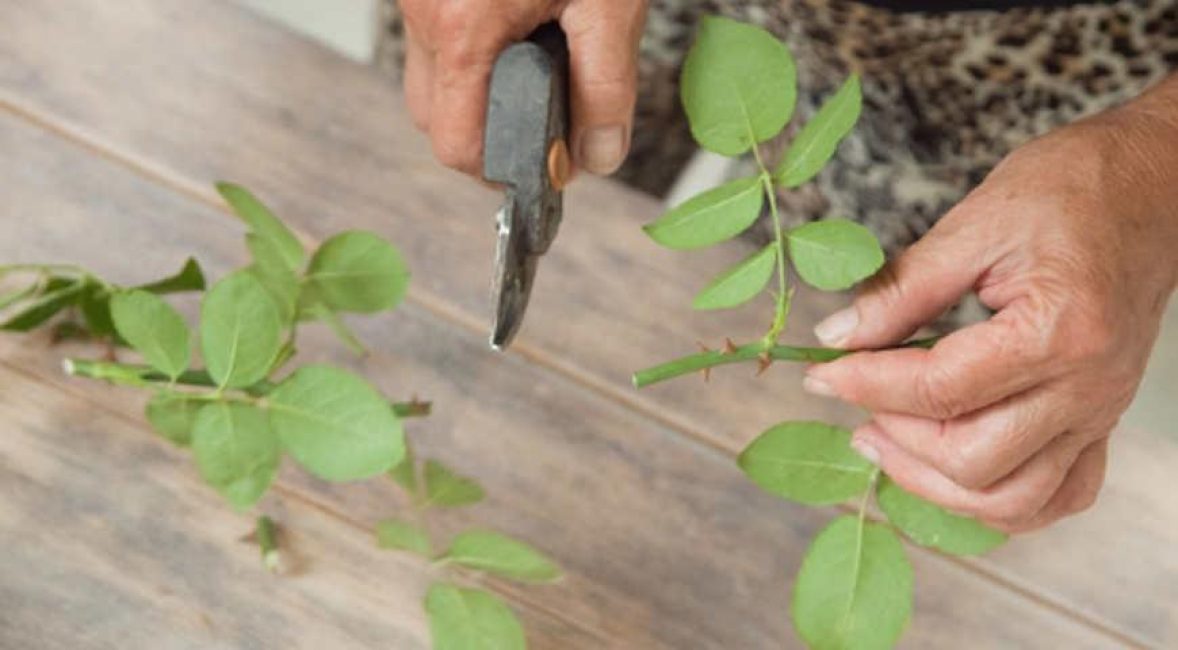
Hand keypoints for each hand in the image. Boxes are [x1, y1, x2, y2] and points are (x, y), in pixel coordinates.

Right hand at [400, 0, 646, 177]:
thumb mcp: (608, 4)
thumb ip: (605, 87)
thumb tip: (596, 158)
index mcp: (464, 29)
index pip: (456, 143)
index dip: (500, 172)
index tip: (543, 169)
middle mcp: (425, 14)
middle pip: (434, 118)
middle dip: (487, 135)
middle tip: (546, 122)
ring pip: (431, 80)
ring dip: (479, 94)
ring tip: (538, 67)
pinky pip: (436, 40)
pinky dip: (473, 54)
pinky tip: (518, 29)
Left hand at [803, 90, 1177, 532]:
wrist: (1154, 187)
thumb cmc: (1070, 190)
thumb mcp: (975, 223)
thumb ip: (902, 289)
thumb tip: (836, 337)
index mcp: (1058, 331)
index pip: (941, 389)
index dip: (866, 385)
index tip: (821, 372)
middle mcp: (1087, 387)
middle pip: (973, 460)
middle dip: (895, 438)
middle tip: (850, 397)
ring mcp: (1100, 412)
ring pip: (1013, 499)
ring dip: (934, 484)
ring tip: (883, 440)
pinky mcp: (1102, 421)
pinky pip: (1057, 497)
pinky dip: (997, 500)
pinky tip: (949, 468)